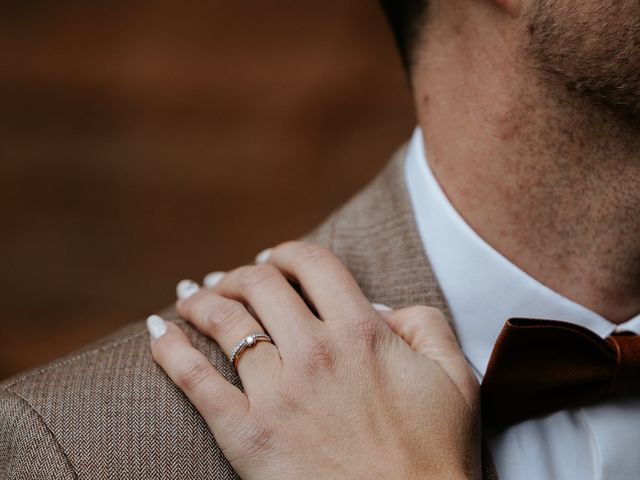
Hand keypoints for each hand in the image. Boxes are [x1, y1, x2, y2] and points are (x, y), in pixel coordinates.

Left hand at [148, 241, 480, 479]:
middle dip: (240, 273)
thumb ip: (425, 324)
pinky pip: (194, 380)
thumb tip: (381, 306)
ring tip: (191, 296)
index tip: (276, 260)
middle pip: (259, 285)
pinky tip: (157, 330)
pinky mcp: (246, 435)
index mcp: (361, 333)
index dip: (288, 253)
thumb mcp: (454, 376)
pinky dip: (169, 349)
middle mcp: (314, 353)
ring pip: (223, 322)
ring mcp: (277, 393)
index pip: (312, 265)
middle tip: (231, 279)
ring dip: (201, 300)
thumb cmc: (434, 456)